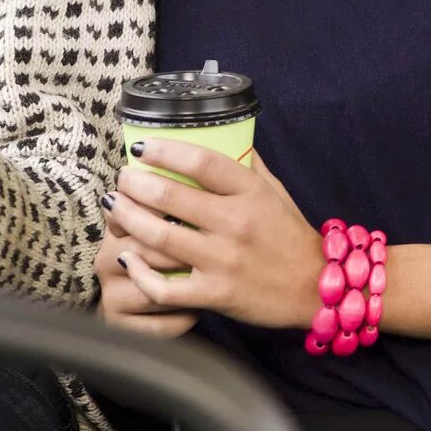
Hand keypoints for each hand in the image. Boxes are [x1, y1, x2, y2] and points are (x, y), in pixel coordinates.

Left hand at [101, 136, 325, 330]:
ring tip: (114, 206)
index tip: (141, 147)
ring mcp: (223, 260)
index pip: (203, 163)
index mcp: (251, 193)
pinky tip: (126, 258)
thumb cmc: (291, 236)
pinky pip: (165, 287)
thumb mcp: (276, 192)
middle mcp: (236, 224)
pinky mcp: (215, 294)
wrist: (316, 288)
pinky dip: (140, 273)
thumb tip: (225, 137)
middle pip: (170, 197)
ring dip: (128, 219)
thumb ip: (248, 166)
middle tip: (121, 178)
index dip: (166, 151)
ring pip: (160, 238)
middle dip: (135, 183)